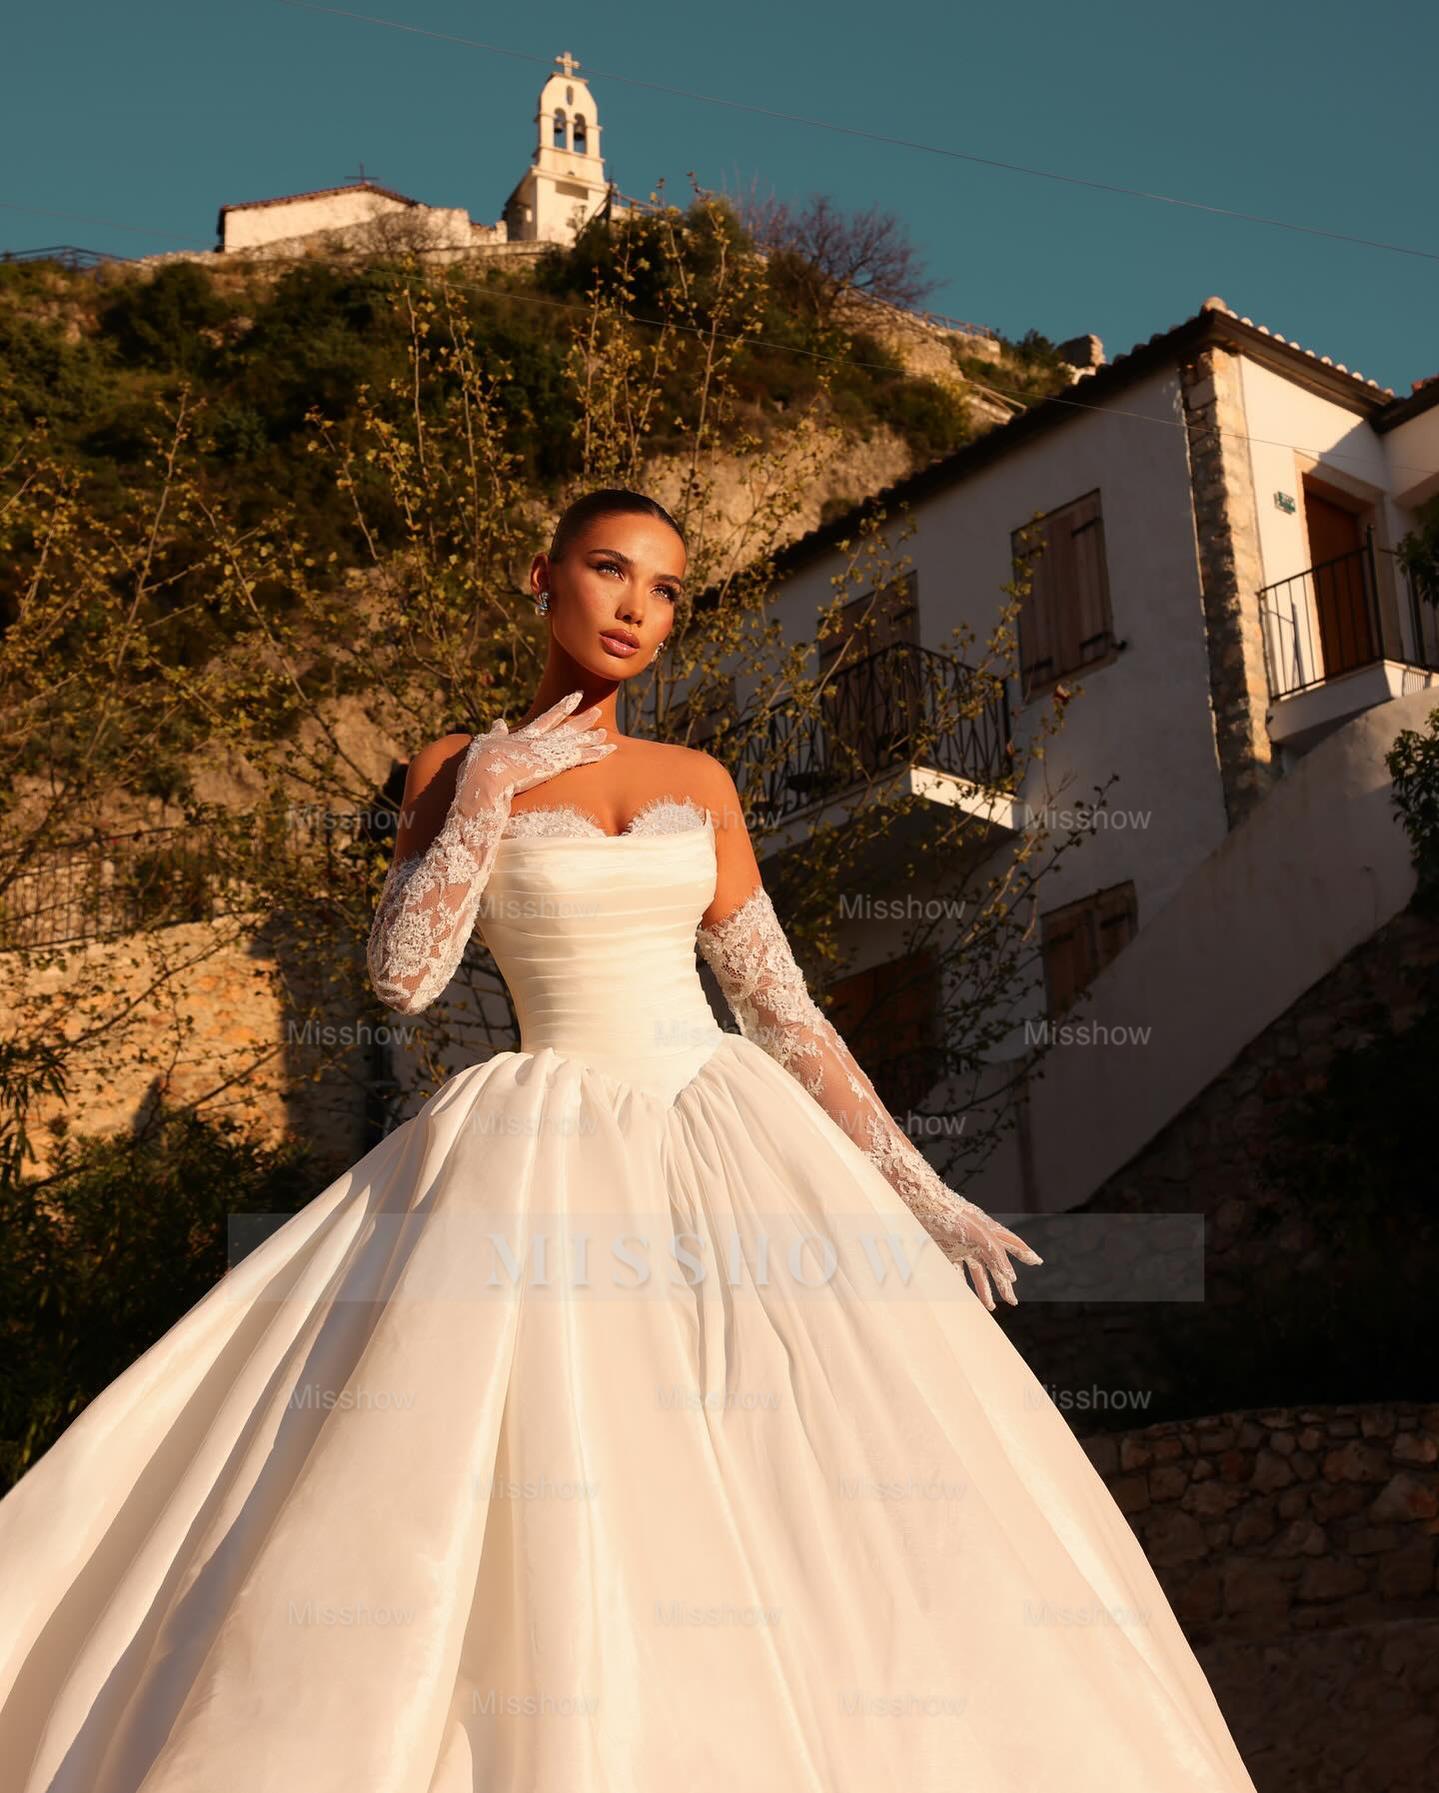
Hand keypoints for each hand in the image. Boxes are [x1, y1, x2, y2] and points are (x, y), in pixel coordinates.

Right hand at [453, 690, 615, 815]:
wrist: (486, 776)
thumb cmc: (480, 764)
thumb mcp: (486, 744)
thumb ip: (496, 733)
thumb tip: (498, 722)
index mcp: (523, 736)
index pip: (548, 718)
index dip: (563, 707)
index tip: (576, 697)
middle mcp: (539, 740)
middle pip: (566, 727)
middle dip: (582, 720)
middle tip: (596, 710)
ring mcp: (548, 751)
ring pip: (577, 741)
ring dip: (592, 737)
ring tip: (605, 733)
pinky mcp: (555, 764)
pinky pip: (583, 757)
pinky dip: (596, 753)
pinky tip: (609, 749)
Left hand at [939, 1202, 1042, 1310]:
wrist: (923, 1203)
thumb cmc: (952, 1214)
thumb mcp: (979, 1233)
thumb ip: (995, 1252)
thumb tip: (1010, 1275)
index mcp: (990, 1232)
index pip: (1011, 1243)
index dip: (1024, 1252)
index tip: (1037, 1261)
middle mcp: (979, 1241)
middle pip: (996, 1266)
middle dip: (1005, 1284)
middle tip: (1012, 1301)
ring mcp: (963, 1246)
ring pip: (978, 1273)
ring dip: (985, 1289)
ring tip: (991, 1307)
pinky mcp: (948, 1251)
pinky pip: (957, 1271)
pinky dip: (961, 1283)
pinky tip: (966, 1296)